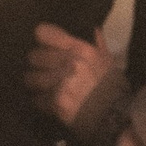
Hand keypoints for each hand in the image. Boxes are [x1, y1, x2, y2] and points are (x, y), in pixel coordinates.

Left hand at [28, 23, 130, 143]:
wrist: (114, 116)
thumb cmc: (112, 87)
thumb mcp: (108, 61)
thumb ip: (98, 44)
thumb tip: (93, 29)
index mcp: (81, 49)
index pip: (44, 34)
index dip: (42, 39)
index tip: (44, 46)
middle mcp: (69, 63)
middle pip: (34, 56)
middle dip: (38, 64)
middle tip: (44, 70)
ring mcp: (61, 83)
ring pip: (31, 78)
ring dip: (36, 83)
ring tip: (43, 87)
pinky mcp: (56, 102)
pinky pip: (37, 99)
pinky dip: (41, 102)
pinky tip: (50, 103)